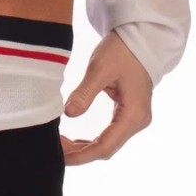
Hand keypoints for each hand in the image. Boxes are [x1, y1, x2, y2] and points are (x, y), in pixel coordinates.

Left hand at [60, 31, 152, 164]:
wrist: (140, 38)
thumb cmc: (122, 51)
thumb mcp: (100, 69)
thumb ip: (85, 93)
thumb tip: (68, 114)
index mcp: (133, 115)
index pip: (105, 146)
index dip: (82, 155)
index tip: (61, 157)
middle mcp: (137, 122)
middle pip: (107, 148)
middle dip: (81, 152)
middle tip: (55, 149)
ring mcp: (135, 119)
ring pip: (109, 143)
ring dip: (85, 147)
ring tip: (62, 144)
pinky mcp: (130, 113)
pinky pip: (111, 134)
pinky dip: (93, 139)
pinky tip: (77, 139)